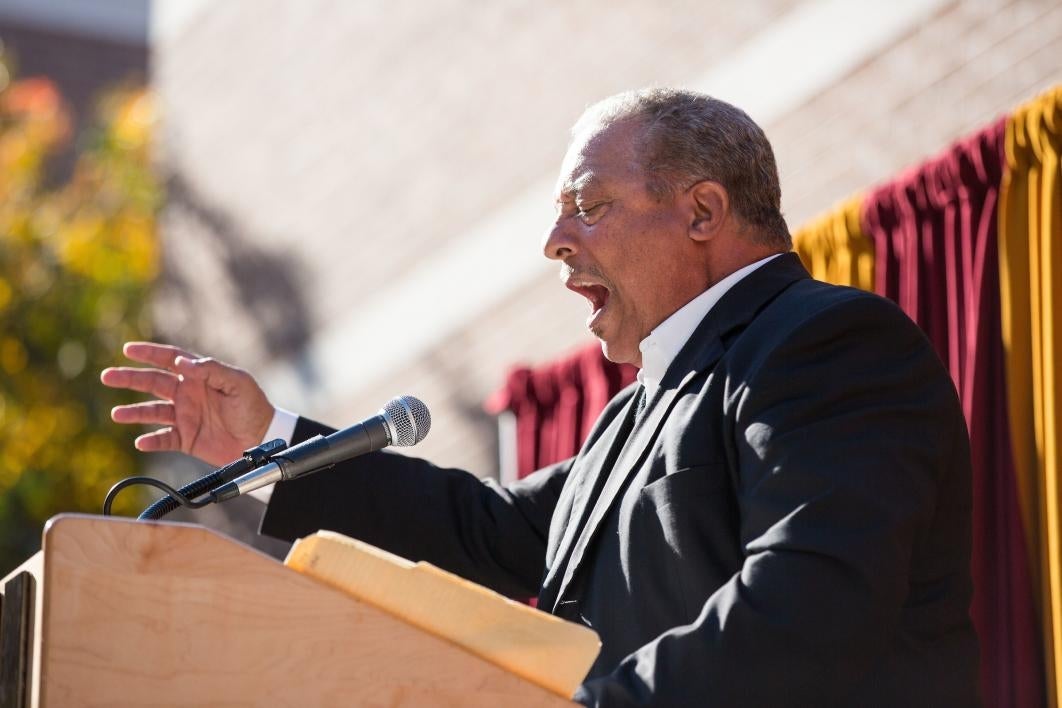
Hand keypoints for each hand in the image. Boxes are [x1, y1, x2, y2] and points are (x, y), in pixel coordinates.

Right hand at [101, 342, 274, 466]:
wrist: (262, 438)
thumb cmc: (254, 406)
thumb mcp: (238, 383)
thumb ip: (212, 370)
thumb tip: (183, 362)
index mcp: (199, 377)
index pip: (170, 360)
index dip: (149, 353)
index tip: (128, 349)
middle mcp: (188, 394)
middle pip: (153, 382)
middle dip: (130, 378)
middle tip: (108, 376)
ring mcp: (185, 416)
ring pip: (152, 411)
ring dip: (134, 412)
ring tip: (117, 414)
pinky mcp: (187, 438)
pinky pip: (164, 439)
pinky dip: (152, 440)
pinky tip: (142, 442)